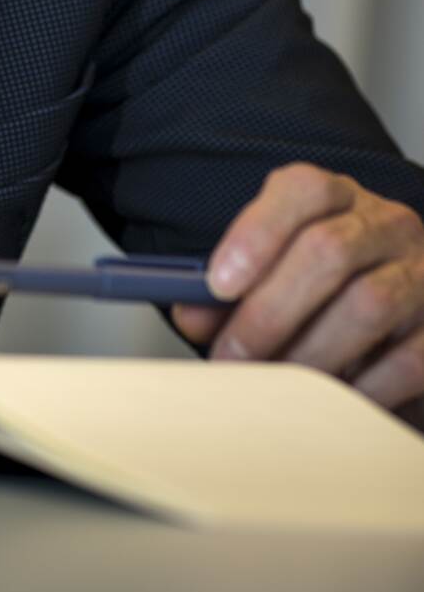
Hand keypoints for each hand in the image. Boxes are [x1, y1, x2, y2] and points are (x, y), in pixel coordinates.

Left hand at [172, 163, 423, 424]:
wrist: (407, 312)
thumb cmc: (329, 287)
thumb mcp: (280, 269)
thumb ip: (235, 288)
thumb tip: (191, 314)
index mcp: (339, 197)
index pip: (303, 190)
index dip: (257, 232)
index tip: (218, 283)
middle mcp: (387, 225)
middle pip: (328, 251)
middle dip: (270, 310)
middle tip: (232, 355)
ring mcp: (422, 273)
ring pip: (367, 304)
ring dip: (310, 352)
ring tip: (275, 384)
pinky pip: (405, 360)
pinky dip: (360, 387)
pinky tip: (330, 401)